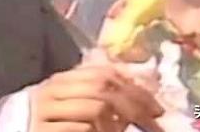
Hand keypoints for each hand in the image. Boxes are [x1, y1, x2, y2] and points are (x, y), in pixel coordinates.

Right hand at [29, 65, 163, 131]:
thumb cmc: (45, 122)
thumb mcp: (67, 103)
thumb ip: (92, 93)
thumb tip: (136, 90)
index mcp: (62, 80)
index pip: (104, 73)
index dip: (134, 88)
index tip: (157, 107)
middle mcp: (54, 90)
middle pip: (103, 87)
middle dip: (134, 104)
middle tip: (154, 122)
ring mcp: (46, 111)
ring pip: (95, 107)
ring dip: (117, 124)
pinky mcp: (41, 131)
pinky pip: (80, 128)